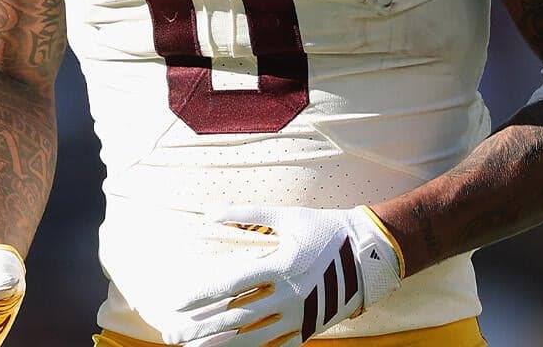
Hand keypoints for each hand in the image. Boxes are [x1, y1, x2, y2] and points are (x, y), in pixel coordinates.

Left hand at [159, 205, 402, 346]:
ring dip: (219, 345)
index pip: (231, 283)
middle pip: (234, 316)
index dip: (201, 294)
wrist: (371, 254)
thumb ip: (246, 215)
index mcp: (280, 265)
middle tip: (171, 334)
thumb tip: (209, 210)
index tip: (176, 303)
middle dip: (199, 328)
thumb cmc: (326, 229)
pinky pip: (275, 346)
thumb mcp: (287, 217)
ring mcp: (299, 316)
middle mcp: (287, 295)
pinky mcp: (309, 328)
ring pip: (251, 337)